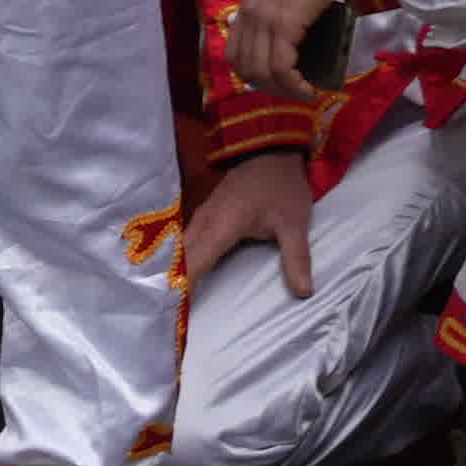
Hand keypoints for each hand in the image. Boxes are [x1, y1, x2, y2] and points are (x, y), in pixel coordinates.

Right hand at [177, 146, 317, 300]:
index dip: (180, 286)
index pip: (194, 263)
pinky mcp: (203, 216)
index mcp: (222, 226)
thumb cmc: (282, 188)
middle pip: (179, 259)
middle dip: (169, 285)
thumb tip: (304, 293)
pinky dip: (179, 260)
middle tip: (161, 314)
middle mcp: (204, 222)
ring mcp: (200, 217)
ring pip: (178, 250)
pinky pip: (184, 242)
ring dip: (171, 272)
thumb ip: (296, 258)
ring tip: (165, 299)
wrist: (270, 152)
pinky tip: (179, 274)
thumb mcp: (295, 223)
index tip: (168, 311)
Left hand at [219, 0, 341, 99]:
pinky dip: (293, 84)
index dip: (252, 76)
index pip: (234, 54)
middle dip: (268, 87)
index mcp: (247, 9)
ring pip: (262, 71)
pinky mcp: (283, 24)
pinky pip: (281, 66)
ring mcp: (264, 19)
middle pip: (245, 67)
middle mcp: (248, 15)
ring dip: (282, 90)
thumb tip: (287, 47)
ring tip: (302, 92)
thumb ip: (278, 16)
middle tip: (292, 92)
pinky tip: (308, 88)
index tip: (276, 84)